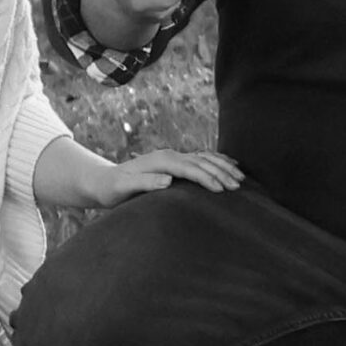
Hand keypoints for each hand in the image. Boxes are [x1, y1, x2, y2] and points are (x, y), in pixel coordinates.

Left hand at [80, 148, 242, 209]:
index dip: (207, 177)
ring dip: (223, 166)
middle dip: (222, 172)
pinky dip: (217, 161)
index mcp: (161, 161)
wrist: (103, 181)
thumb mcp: (123, 188)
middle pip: (201, 161)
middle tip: (239, 186)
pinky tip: (230, 165)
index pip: (190, 168)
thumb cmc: (113, 189)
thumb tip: (168, 180)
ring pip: (204, 158)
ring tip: (241, 178)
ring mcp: (172, 157)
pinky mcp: (174, 162)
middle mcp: (169, 155)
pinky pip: (200, 159)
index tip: (222, 190)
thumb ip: (144, 183)